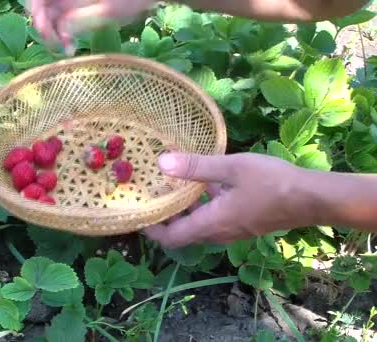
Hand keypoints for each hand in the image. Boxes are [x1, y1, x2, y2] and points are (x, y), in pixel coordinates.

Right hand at [29, 0, 153, 50]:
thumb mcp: (110, 11)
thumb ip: (83, 19)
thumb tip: (60, 30)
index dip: (36, 11)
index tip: (46, 30)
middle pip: (39, 5)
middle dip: (44, 25)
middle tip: (57, 44)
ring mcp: (68, 0)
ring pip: (48, 16)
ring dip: (53, 34)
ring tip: (68, 50)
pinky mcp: (74, 9)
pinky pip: (59, 22)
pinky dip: (61, 36)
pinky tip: (70, 48)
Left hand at [144, 152, 316, 247]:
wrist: (313, 199)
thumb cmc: (273, 182)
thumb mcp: (232, 168)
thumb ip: (196, 167)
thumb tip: (161, 163)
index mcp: (212, 223)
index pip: (171, 238)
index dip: (150, 230)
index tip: (135, 214)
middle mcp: (218, 232)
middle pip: (182, 232)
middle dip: (164, 217)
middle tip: (148, 196)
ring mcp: (232, 229)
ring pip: (198, 223)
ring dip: (183, 209)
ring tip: (169, 185)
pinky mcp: (243, 221)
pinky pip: (214, 217)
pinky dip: (202, 204)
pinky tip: (203, 180)